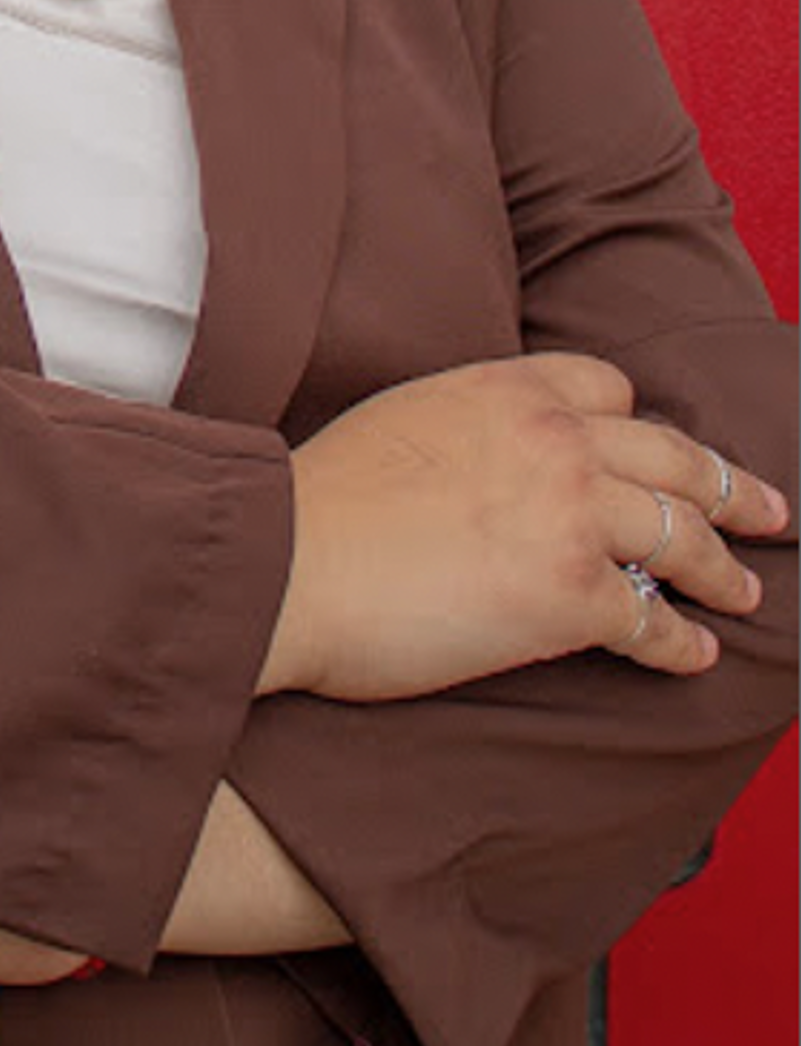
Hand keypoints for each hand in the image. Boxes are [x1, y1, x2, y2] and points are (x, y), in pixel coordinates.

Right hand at [261, 352, 786, 700]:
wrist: (292, 559)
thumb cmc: (322, 502)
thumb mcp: (404, 419)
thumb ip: (466, 425)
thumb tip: (482, 463)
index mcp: (509, 387)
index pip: (609, 387)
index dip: (640, 425)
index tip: (657, 452)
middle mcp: (556, 438)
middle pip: (674, 456)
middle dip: (730, 486)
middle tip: (768, 509)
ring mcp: (572, 513)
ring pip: (681, 534)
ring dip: (723, 567)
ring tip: (744, 589)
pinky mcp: (571, 595)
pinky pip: (654, 621)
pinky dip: (681, 644)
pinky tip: (695, 657)